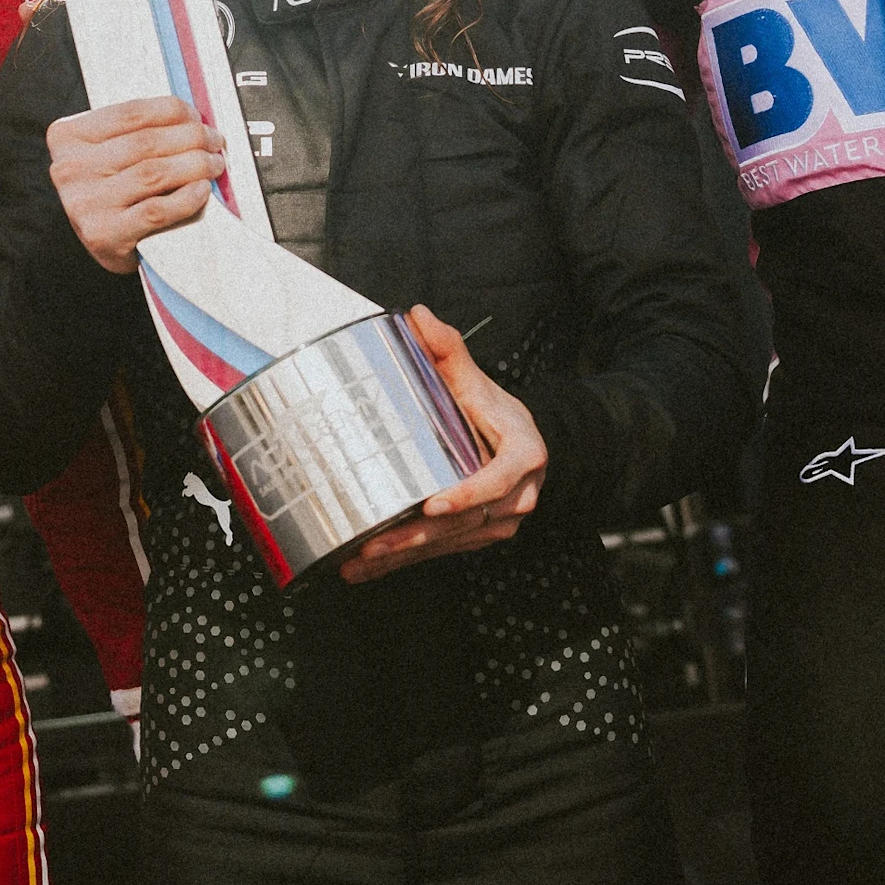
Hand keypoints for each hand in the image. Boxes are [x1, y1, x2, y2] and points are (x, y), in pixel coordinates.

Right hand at [45, 96, 222, 274]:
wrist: (102, 242)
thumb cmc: (111, 189)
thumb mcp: (108, 151)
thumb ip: (138, 130)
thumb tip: (192, 118)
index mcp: (69, 137)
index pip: (131, 113)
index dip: (173, 111)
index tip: (196, 117)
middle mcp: (71, 168)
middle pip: (146, 142)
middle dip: (191, 137)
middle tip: (214, 142)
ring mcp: (86, 203)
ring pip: (154, 173)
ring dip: (194, 165)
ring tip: (213, 164)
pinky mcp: (104, 234)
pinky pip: (156, 211)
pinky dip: (186, 198)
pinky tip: (201, 190)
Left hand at [339, 305, 546, 584]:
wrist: (524, 445)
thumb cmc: (498, 414)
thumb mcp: (477, 381)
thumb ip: (448, 351)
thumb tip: (418, 316)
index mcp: (522, 456)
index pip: (496, 481)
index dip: (467, 495)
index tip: (433, 503)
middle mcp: (516, 496)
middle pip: (464, 522)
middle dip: (416, 537)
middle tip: (374, 542)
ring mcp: (498, 522)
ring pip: (449, 543)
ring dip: (403, 556)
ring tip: (359, 560)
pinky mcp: (478, 536)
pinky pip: (441, 550)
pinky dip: (404, 562)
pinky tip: (366, 568)